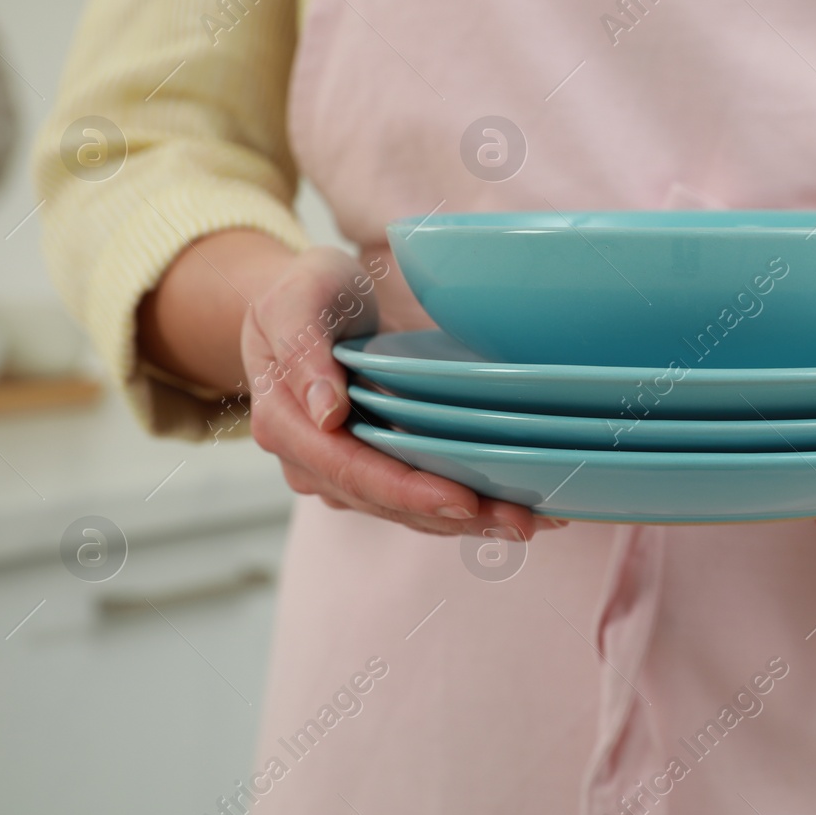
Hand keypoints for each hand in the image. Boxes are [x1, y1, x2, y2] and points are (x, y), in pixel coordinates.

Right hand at [241, 245, 553, 539]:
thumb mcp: (298, 301)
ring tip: (530, 521)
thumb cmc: (305, 291)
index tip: (463, 501)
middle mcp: (311, 462)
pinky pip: (417, 498)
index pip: (353, 471)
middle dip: (456, 518)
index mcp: (285, 425)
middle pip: (388, 502)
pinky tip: (511, 506)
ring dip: (469, 522)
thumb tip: (325, 412)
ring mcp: (341, 472)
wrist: (304, 302)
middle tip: (521, 522)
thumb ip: (304, 351)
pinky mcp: (372, 469)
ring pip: (408, 510)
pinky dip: (463, 507)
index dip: (409, 492)